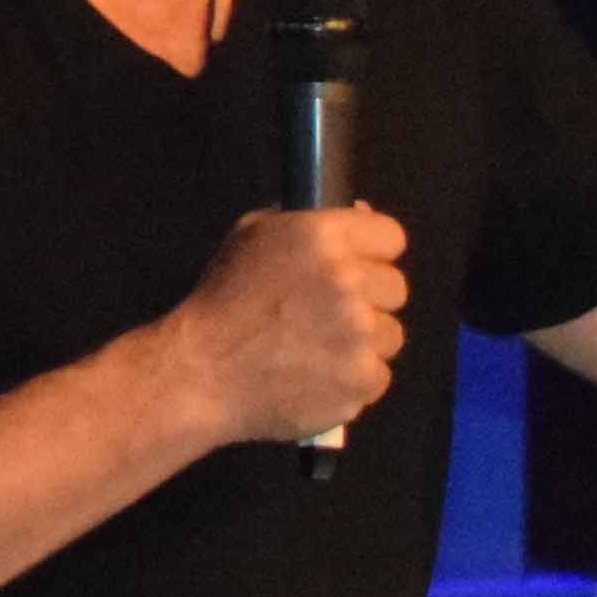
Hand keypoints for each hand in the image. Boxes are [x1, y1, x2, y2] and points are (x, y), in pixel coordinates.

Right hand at [179, 204, 408, 445]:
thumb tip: (358, 214)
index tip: (357, 269)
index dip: (374, 254)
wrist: (200, 373)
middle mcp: (350, 281)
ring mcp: (358, 334)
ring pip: (390, 336)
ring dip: (363, 344)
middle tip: (329, 317)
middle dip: (369, 301)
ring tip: (321, 353)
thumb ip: (305, 224)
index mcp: (326, 237)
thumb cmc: (222, 302)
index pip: (391, 237)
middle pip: (395, 289)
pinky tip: (320, 379)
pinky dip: (353, 382)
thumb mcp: (252, 237)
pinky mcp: (359, 380)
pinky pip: (378, 377)